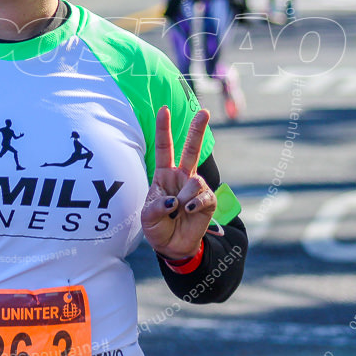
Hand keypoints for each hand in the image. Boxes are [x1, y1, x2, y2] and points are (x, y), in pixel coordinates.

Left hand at [141, 107, 215, 260]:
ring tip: (178, 210)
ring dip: (185, 197)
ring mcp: (195, 188)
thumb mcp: (147, 217)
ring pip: (195, 180)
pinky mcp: (208, 201)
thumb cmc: (157, 227)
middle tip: (205, 112)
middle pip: (191, 149)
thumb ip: (157, 207)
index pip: (164, 147)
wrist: (172, 246)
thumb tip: (174, 200)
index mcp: (164, 175)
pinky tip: (188, 211)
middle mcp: (181, 177)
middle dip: (198, 130)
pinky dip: (196, 204)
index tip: (163, 109)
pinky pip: (205, 196)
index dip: (164, 129)